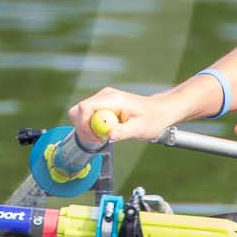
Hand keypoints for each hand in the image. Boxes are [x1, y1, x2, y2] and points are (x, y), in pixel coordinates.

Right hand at [64, 88, 182, 145]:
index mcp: (112, 98)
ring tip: (102, 137)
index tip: (95, 137)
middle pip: (78, 110)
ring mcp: (101, 99)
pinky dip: (90, 127)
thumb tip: (109, 135)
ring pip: (79, 113)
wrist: (158, 111)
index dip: (84, 124)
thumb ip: (124, 131)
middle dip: (82, 128)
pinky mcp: (101, 105)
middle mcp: (104, 96)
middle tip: (97, 140)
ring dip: (86, 129)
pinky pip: (86, 115)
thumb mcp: (140, 128)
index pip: (85, 107)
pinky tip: (103, 133)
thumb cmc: (152, 118)